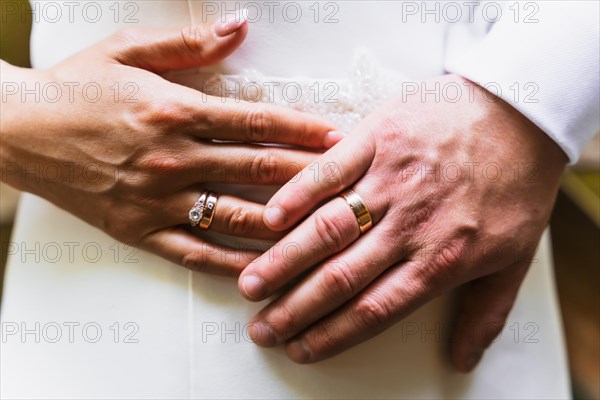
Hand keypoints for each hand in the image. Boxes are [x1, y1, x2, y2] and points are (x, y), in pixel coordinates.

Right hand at [0, 19, 340, 274]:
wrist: (18, 128)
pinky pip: (197, 254)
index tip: (341, 138)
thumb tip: (241, 25)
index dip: (304, 131)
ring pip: (237, 217)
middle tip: (352, 185)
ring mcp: (157, 200)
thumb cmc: (77, 86)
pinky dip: (234, 263)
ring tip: (325, 230)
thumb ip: (190, 43)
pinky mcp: (140, 231)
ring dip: (285, 224)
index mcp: (175, 110)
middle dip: (312, 177)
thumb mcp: (128, 48)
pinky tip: (266, 268)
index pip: (258, 123)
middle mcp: (173, 158)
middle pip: (260, 171)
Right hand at [237, 74, 566, 368]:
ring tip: (250, 283)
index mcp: (442, 258)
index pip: (373, 310)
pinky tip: (270, 218)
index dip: (330, 335)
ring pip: (327, 228)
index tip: (299, 347)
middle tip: (262, 327)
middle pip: (340, 277)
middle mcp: (410, 225)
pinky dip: (297, 195)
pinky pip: (329, 172)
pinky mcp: (379, 138)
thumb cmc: (517, 184)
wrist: (521, 112)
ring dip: (284, 260)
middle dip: (295, 308)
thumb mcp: (517, 256)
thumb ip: (487, 311)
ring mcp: (391, 179)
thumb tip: (462, 359)